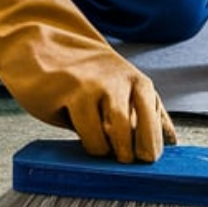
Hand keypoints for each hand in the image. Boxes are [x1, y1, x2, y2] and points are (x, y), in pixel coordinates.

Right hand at [0, 0, 174, 161]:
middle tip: (126, 162)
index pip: (158, 122)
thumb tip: (169, 143)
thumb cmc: (79, 74)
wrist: (38, 42)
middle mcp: (122, 81)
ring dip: (109, 151)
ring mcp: (98, 85)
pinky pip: (88, 133)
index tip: (149, 164)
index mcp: (137, 82)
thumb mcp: (116, 88)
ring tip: (101, 149)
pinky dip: (88, 142)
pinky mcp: (73, 92)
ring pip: (116, 134)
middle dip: (138, 154)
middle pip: (143, 128)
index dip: (155, 147)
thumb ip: (140, 111)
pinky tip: (80, 131)